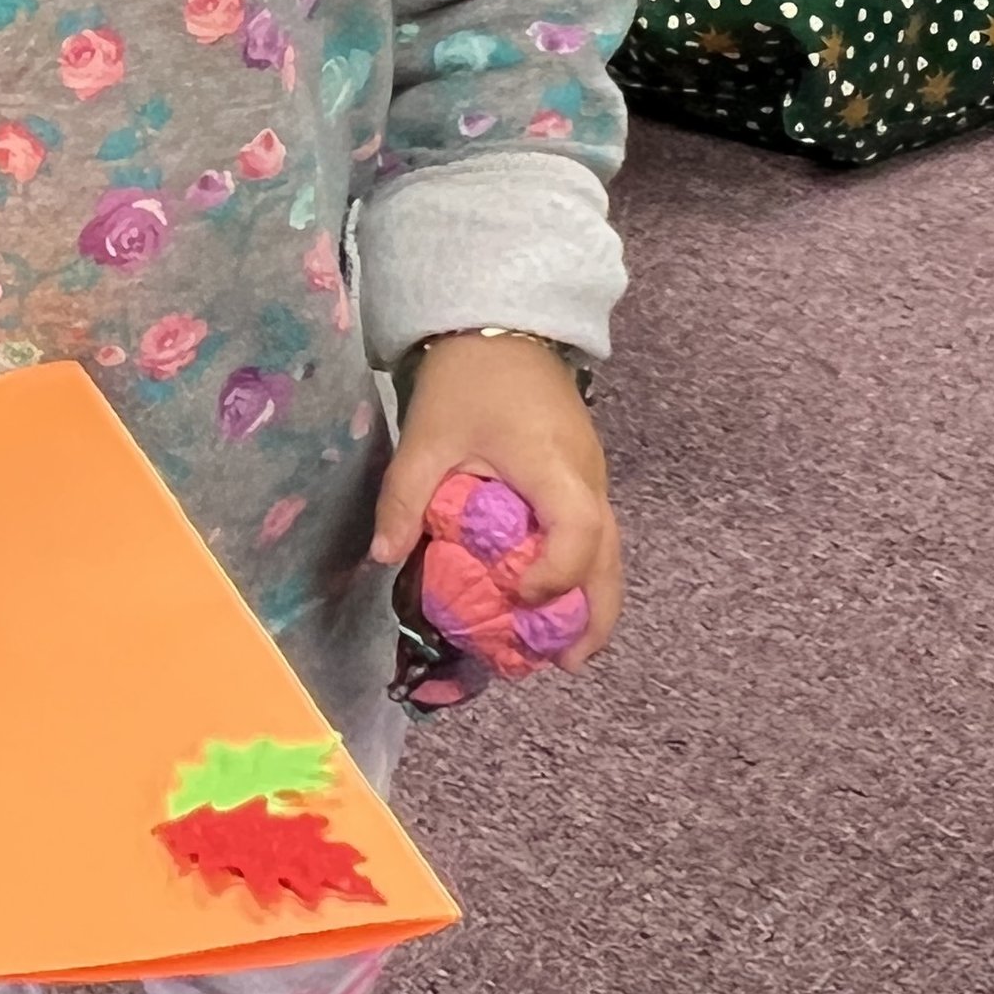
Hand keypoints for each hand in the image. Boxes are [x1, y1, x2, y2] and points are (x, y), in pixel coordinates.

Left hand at [370, 334, 623, 660]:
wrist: (504, 327)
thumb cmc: (469, 380)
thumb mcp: (427, 435)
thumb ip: (405, 497)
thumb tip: (384, 559)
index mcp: (554, 466)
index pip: (577, 531)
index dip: (554, 572)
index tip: (518, 594)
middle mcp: (587, 477)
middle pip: (609, 557)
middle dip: (593, 615)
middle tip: (566, 665)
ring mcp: (593, 477)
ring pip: (609, 551)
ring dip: (592, 600)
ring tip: (567, 653)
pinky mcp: (584, 477)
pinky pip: (596, 536)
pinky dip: (583, 573)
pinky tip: (556, 602)